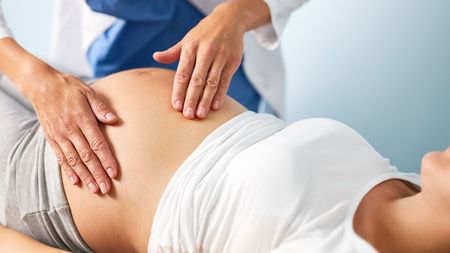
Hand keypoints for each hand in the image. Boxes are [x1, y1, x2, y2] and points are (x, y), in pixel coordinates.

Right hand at [25, 66, 118, 193]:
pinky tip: (76, 181)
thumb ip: (101, 108)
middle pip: (87, 156)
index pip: (97, 143)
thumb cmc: (68, 88)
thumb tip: (115, 120)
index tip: (114, 172)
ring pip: (74, 160)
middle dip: (97, 173)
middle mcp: (70, 130)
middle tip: (107, 188)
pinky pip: (61, 158)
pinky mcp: (51, 138)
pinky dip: (68, 170)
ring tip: (95, 189)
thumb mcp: (87, 92)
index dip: (106, 159)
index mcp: (82, 119)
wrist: (41, 85)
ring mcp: (59, 136)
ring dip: (85, 176)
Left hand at [153, 2, 246, 118]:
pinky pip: (226, 81)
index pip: (183, 73)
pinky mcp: (233, 62)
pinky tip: (215, 106)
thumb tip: (156, 57)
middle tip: (188, 115)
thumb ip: (173, 52)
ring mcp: (220, 57)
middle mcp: (206, 52)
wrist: (229, 19)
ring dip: (206, 100)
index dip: (179, 90)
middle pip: (197, 80)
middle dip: (192, 99)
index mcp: (191, 47)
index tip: (176, 106)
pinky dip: (221, 94)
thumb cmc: (204, 33)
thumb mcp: (187, 39)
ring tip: (201, 115)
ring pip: (212, 83)